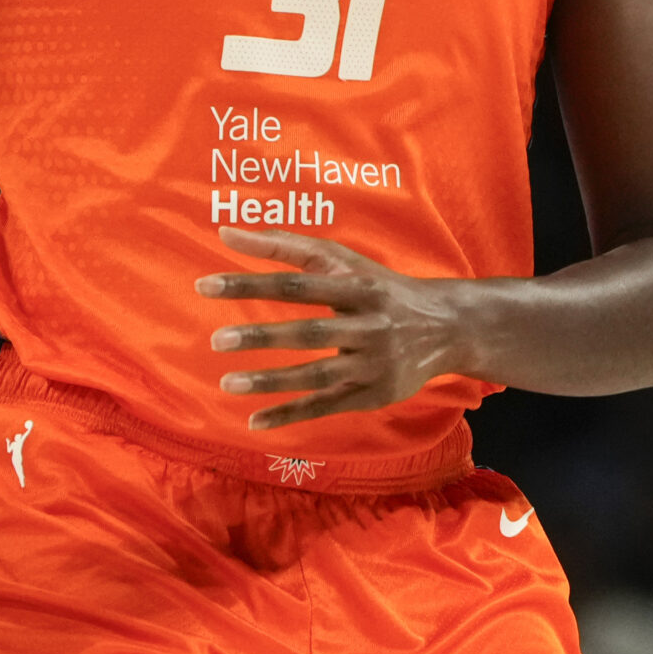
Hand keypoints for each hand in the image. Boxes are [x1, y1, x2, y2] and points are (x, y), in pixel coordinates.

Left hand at [197, 227, 482, 431]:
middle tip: (216, 340)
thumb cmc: (379, 286)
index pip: (297, 283)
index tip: (206, 285)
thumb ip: (284, 245)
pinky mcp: (374, 394)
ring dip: (271, 381)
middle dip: (263, 336)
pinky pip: (327, 406)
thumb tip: (225, 232)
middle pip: (311, 332)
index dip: (251, 283)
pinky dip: (291, 415)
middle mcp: (369, 325)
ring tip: (227, 382)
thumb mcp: (342, 260)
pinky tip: (255, 420)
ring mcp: (373, 364)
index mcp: (359, 286)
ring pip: (318, 375)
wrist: (446, 326)